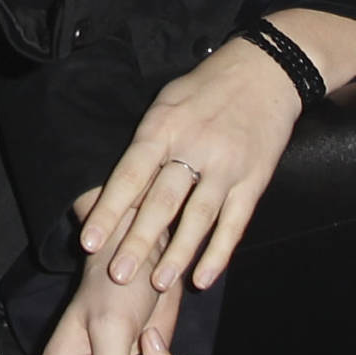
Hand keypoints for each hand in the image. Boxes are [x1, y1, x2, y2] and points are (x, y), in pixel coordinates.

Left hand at [74, 36, 304, 298]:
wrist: (266, 70)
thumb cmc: (206, 88)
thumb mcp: (167, 103)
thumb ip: (146, 143)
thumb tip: (119, 188)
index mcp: (164, 127)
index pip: (130, 175)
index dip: (109, 210)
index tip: (89, 241)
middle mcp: (194, 148)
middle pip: (162, 202)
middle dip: (138, 242)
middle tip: (118, 275)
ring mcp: (227, 166)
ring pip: (198, 218)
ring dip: (178, 255)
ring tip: (159, 283)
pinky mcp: (254, 180)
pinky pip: (235, 223)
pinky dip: (219, 253)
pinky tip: (203, 278)